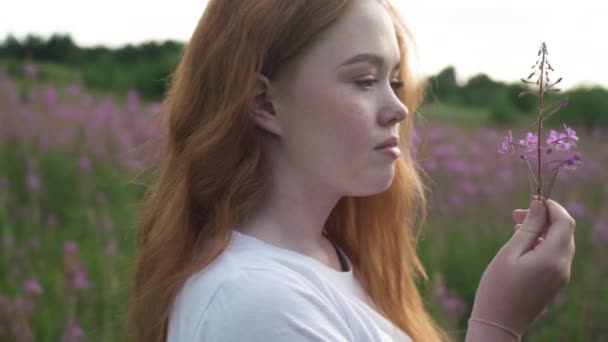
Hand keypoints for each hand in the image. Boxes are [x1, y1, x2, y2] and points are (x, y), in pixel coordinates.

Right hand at [469, 197, 575, 335]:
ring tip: (515, 229)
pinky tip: (522, 247)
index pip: (565, 222)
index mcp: (552, 258)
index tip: (531, 202)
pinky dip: (542, 244)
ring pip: (561, 243)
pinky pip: (556, 256)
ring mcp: (561, 276)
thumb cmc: (498, 287)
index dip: (552, 207)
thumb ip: (527, 228)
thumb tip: (539, 205)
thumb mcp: (509, 253)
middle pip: (565, 231)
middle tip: (516, 214)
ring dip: (542, 231)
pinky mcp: (555, 283)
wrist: (499, 324)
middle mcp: (562, 267)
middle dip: (545, 218)